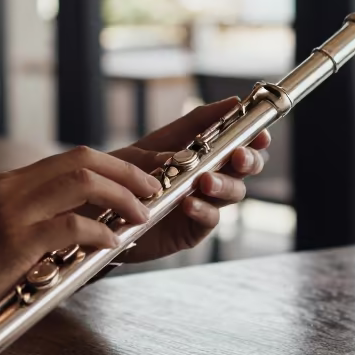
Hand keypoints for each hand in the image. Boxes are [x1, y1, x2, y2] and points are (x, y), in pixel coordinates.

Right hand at [0, 147, 160, 354]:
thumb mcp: (5, 236)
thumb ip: (41, 222)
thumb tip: (92, 225)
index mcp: (11, 185)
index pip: (74, 158)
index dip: (116, 166)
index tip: (143, 180)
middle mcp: (11, 190)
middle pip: (85, 161)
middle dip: (128, 173)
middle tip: (154, 192)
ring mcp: (11, 212)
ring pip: (83, 183)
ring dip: (122, 197)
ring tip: (142, 215)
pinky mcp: (14, 241)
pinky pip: (71, 226)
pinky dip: (100, 233)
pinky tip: (114, 245)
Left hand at [111, 99, 270, 261]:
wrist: (95, 218)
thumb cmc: (114, 180)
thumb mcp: (134, 158)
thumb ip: (163, 153)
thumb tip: (189, 151)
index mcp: (193, 148)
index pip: (225, 132)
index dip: (245, 126)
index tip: (258, 127)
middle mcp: (204, 172)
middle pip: (240, 163)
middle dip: (247, 158)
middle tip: (240, 156)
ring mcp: (202, 200)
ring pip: (233, 190)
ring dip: (225, 183)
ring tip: (206, 181)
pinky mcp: (193, 227)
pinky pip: (210, 218)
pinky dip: (204, 210)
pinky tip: (191, 204)